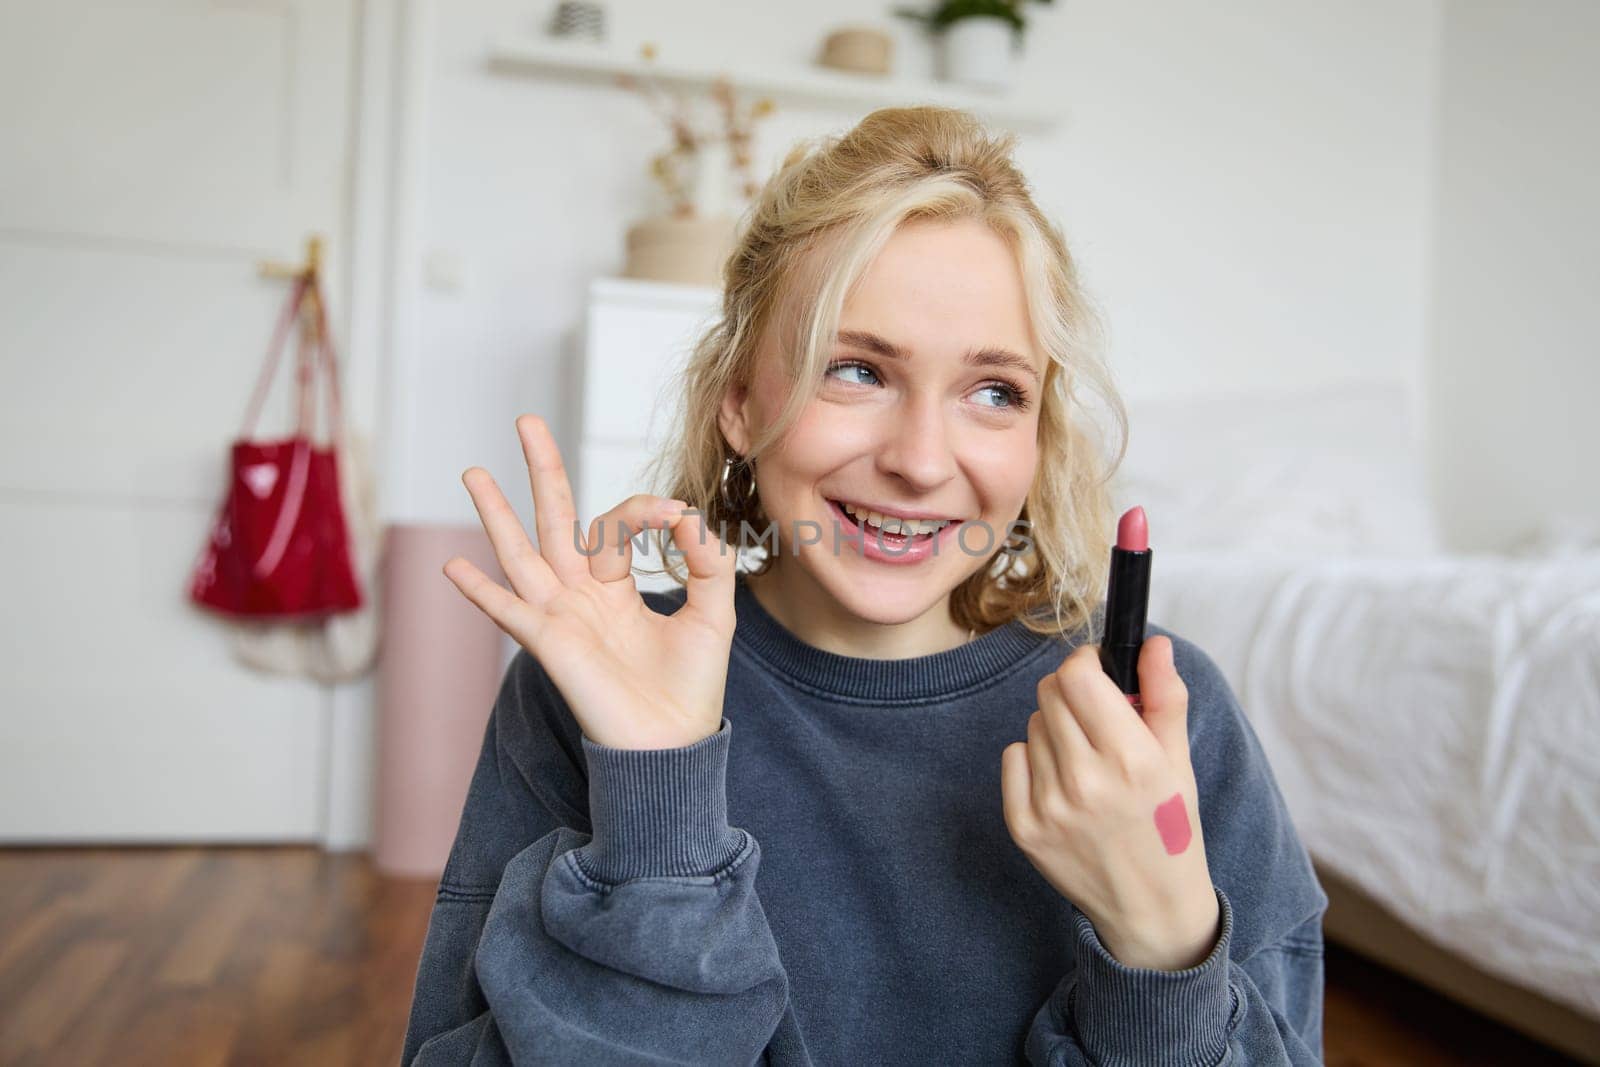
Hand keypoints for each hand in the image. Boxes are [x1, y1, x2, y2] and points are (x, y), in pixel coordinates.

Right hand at [443, 414, 736, 750]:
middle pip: (554, 519)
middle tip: (526, 421)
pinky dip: (481, 590)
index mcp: (615, 586)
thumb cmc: (691, 686)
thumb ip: (705, 560)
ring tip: (473, 471)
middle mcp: (580, 594)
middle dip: (541, 471)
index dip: (644, 510)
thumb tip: (687, 513)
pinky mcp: (549, 644)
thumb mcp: (713, 611)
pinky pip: (509, 611)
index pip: (616, 524)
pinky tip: (453, 565)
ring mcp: (560, 616)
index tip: (675, 517)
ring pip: (521, 552)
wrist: (674, 745)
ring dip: (496, 513)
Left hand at [1000, 637, 1220, 970]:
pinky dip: (1034, 760)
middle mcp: (1084, 781)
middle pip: (1049, 693)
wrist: (1150, 907)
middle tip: (1096, 719)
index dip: (1085, 664)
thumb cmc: (1169, 828)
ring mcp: (1048, 806)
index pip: (1077, 677)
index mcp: (1130, 759)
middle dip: (1073, 693)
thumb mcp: (1179, 761)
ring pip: (1033, 724)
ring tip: (1087, 761)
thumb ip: (1165, 695)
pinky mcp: (1023, 826)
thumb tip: (1153, 642)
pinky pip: (1013, 758)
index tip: (1097, 673)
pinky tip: (1063, 784)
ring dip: (1057, 729)